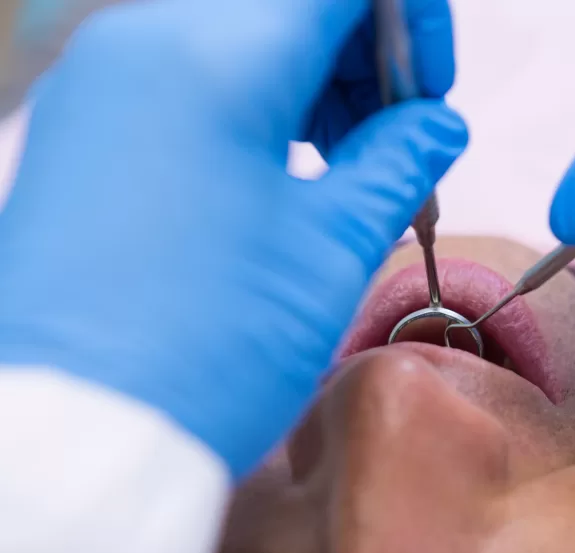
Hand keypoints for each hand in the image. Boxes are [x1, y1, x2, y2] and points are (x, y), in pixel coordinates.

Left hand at [0, 0, 467, 478]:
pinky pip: (184, 72)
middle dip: (360, 53)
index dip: (411, 21)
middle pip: (288, 4)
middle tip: (396, 134)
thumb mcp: (332, 245)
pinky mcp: (82, 125)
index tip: (427, 89)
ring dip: (308, 78)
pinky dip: (250, 100)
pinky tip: (281, 171)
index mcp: (218, 56)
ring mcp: (101, 80)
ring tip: (344, 162)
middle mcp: (144, 41)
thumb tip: (436, 124)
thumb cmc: (208, 346)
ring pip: (236, 31)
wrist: (78, 429)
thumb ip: (398, 160)